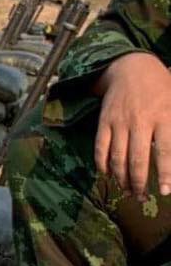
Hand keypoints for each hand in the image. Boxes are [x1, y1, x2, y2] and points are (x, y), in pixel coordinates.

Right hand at [94, 53, 170, 197]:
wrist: (130, 67)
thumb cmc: (161, 87)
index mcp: (164, 115)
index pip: (165, 151)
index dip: (165, 174)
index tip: (165, 191)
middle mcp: (141, 121)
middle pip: (137, 160)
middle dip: (140, 184)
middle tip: (143, 198)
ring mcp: (119, 122)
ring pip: (118, 158)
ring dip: (122, 179)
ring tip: (128, 191)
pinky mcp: (104, 122)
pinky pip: (100, 149)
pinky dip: (103, 165)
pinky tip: (108, 175)